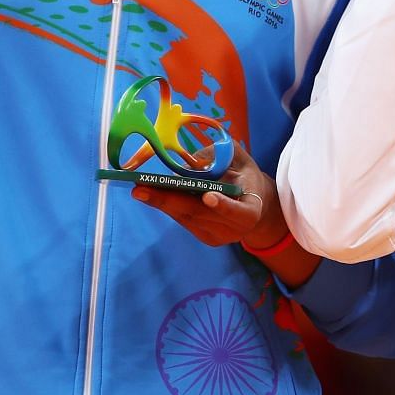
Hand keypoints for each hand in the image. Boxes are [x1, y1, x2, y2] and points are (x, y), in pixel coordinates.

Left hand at [131, 137, 286, 247]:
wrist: (253, 202)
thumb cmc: (245, 175)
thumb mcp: (239, 160)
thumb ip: (221, 157)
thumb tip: (193, 163)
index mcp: (251, 210)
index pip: (239, 212)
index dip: (223, 205)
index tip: (208, 196)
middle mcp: (235, 230)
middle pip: (201, 214)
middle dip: (170, 200)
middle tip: (142, 189)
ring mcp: (219, 237)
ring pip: (187, 217)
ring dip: (162, 202)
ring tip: (141, 189)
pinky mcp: (205, 238)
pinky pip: (184, 220)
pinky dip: (167, 205)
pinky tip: (151, 194)